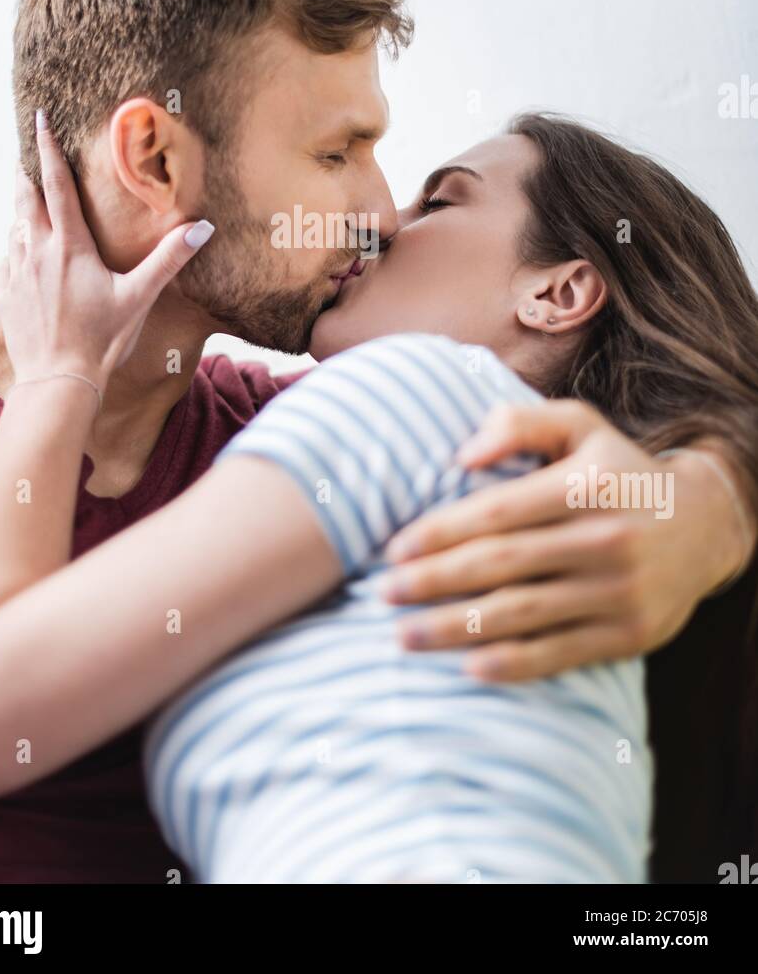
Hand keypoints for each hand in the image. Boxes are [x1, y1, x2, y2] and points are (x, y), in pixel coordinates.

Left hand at [0, 114, 213, 395]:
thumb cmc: (101, 340)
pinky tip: (25, 258)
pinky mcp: (5, 295)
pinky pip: (8, 261)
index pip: (56, 185)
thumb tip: (202, 228)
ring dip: (22, 215)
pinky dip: (16, 251)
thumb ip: (169, 259)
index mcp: (70, 246)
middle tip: (25, 157)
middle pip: (25, 199)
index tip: (39, 121)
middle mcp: (37, 252)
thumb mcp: (140, 297)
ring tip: (31, 210)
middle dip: (26, 174)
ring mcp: (16, 273)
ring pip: (15, 230)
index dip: (47, 149)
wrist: (56, 381)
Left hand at [379, 401, 753, 681]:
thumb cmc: (619, 470)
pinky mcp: (630, 634)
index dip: (441, 532)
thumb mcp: (580, 426)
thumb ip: (520, 423)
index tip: (395, 549)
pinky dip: (512, 665)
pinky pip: (560, 653)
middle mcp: (605, 539)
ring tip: (405, 636)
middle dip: (434, 583)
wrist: (708, 524)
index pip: (499, 512)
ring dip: (456, 629)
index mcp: (586, 486)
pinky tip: (467, 667)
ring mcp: (619, 592)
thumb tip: (461, 456)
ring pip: (522, 615)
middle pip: (502, 566)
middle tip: (383, 593)